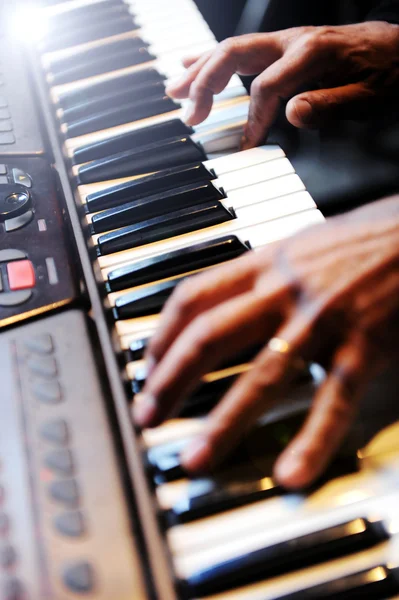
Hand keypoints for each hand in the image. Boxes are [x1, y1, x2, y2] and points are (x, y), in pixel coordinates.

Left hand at [133, 196, 398, 488]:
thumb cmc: (366, 238)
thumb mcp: (303, 244)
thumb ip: (265, 274)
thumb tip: (231, 303)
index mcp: (267, 263)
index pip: (193, 297)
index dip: (161, 335)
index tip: (148, 365)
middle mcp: (284, 290)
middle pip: (209, 337)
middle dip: (170, 381)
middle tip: (145, 416)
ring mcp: (322, 319)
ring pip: (261, 375)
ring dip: (222, 422)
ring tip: (194, 458)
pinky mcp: (363, 346)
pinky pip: (332, 401)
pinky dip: (311, 441)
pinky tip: (289, 473)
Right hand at [166, 22, 398, 148]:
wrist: (398, 45)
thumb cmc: (384, 71)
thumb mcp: (367, 95)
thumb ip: (329, 104)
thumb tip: (291, 114)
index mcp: (310, 53)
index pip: (265, 87)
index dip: (253, 119)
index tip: (247, 146)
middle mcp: (291, 41)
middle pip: (233, 55)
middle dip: (205, 84)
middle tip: (188, 114)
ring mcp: (284, 40)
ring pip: (230, 50)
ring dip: (199, 70)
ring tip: (174, 90)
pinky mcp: (282, 46)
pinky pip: (240, 50)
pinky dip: (212, 59)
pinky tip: (191, 65)